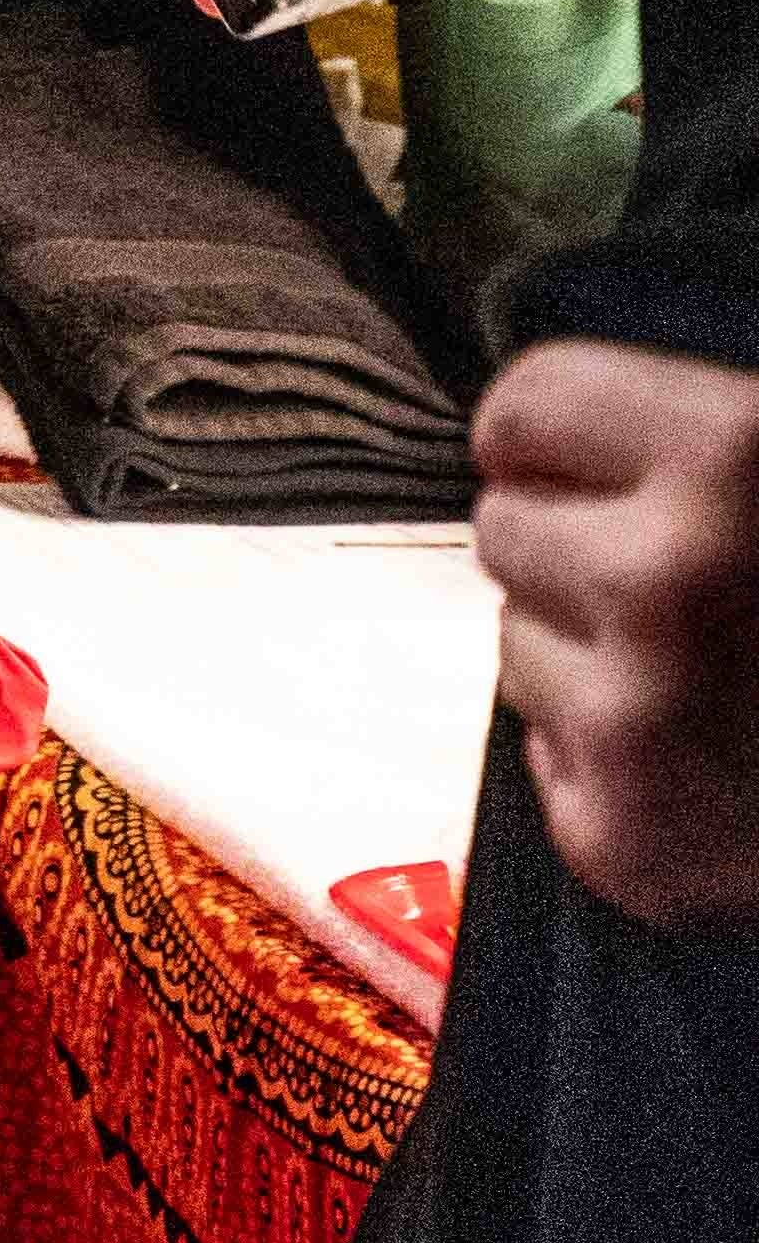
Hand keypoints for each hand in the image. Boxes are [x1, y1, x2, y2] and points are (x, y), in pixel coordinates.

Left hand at [474, 330, 758, 925]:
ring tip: (719, 675)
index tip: (594, 466)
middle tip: (695, 586)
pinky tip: (710, 757)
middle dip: (579, 546)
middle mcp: (669, 577)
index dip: (558, 439)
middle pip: (506, 525)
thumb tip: (581, 415)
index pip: (523, 408)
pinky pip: (545, 752)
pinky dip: (608, 755)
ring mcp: (635, 716)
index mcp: (739, 454)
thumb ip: (718, 432)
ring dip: (593, 650)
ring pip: (517, 639)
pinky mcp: (621, 835)